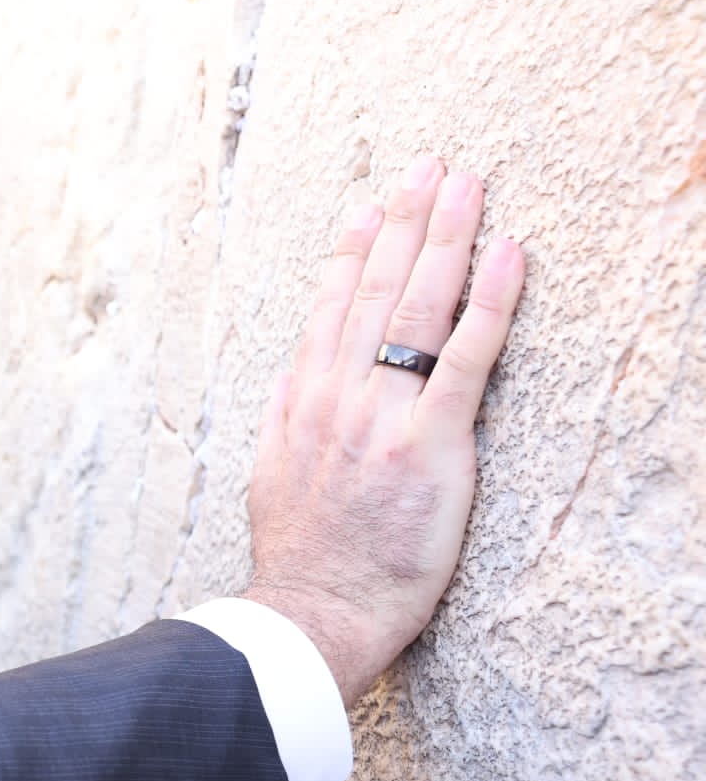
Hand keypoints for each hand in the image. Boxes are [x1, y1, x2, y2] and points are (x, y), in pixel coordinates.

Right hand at [245, 157, 525, 706]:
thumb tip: (293, 376)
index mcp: (302, 403)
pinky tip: (509, 255)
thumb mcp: (271, 479)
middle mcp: (338, 396)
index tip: (370, 206)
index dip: (353, 250)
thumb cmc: (299, 560)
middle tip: (429, 168)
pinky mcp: (431, 444)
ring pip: (417, 307)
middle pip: (375, 290)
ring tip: (467, 186)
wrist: (311, 613)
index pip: (330, 308)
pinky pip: (467, 356)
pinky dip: (490, 301)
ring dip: (446, 238)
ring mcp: (383, 416)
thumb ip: (285, 421)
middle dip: (404, 222)